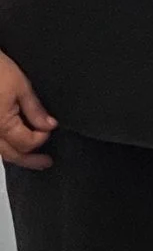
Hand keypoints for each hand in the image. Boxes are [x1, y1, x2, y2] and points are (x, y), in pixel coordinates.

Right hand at [0, 52, 56, 168]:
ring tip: (31, 159)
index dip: (42, 138)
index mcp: (1, 125)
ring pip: (0, 152)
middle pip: (11, 155)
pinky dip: (4, 147)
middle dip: (29, 160)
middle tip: (46, 163)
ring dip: (15, 156)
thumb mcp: (20, 86)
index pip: (26, 143)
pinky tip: (12, 146)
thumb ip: (35, 110)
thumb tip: (49, 126)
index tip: (50, 128)